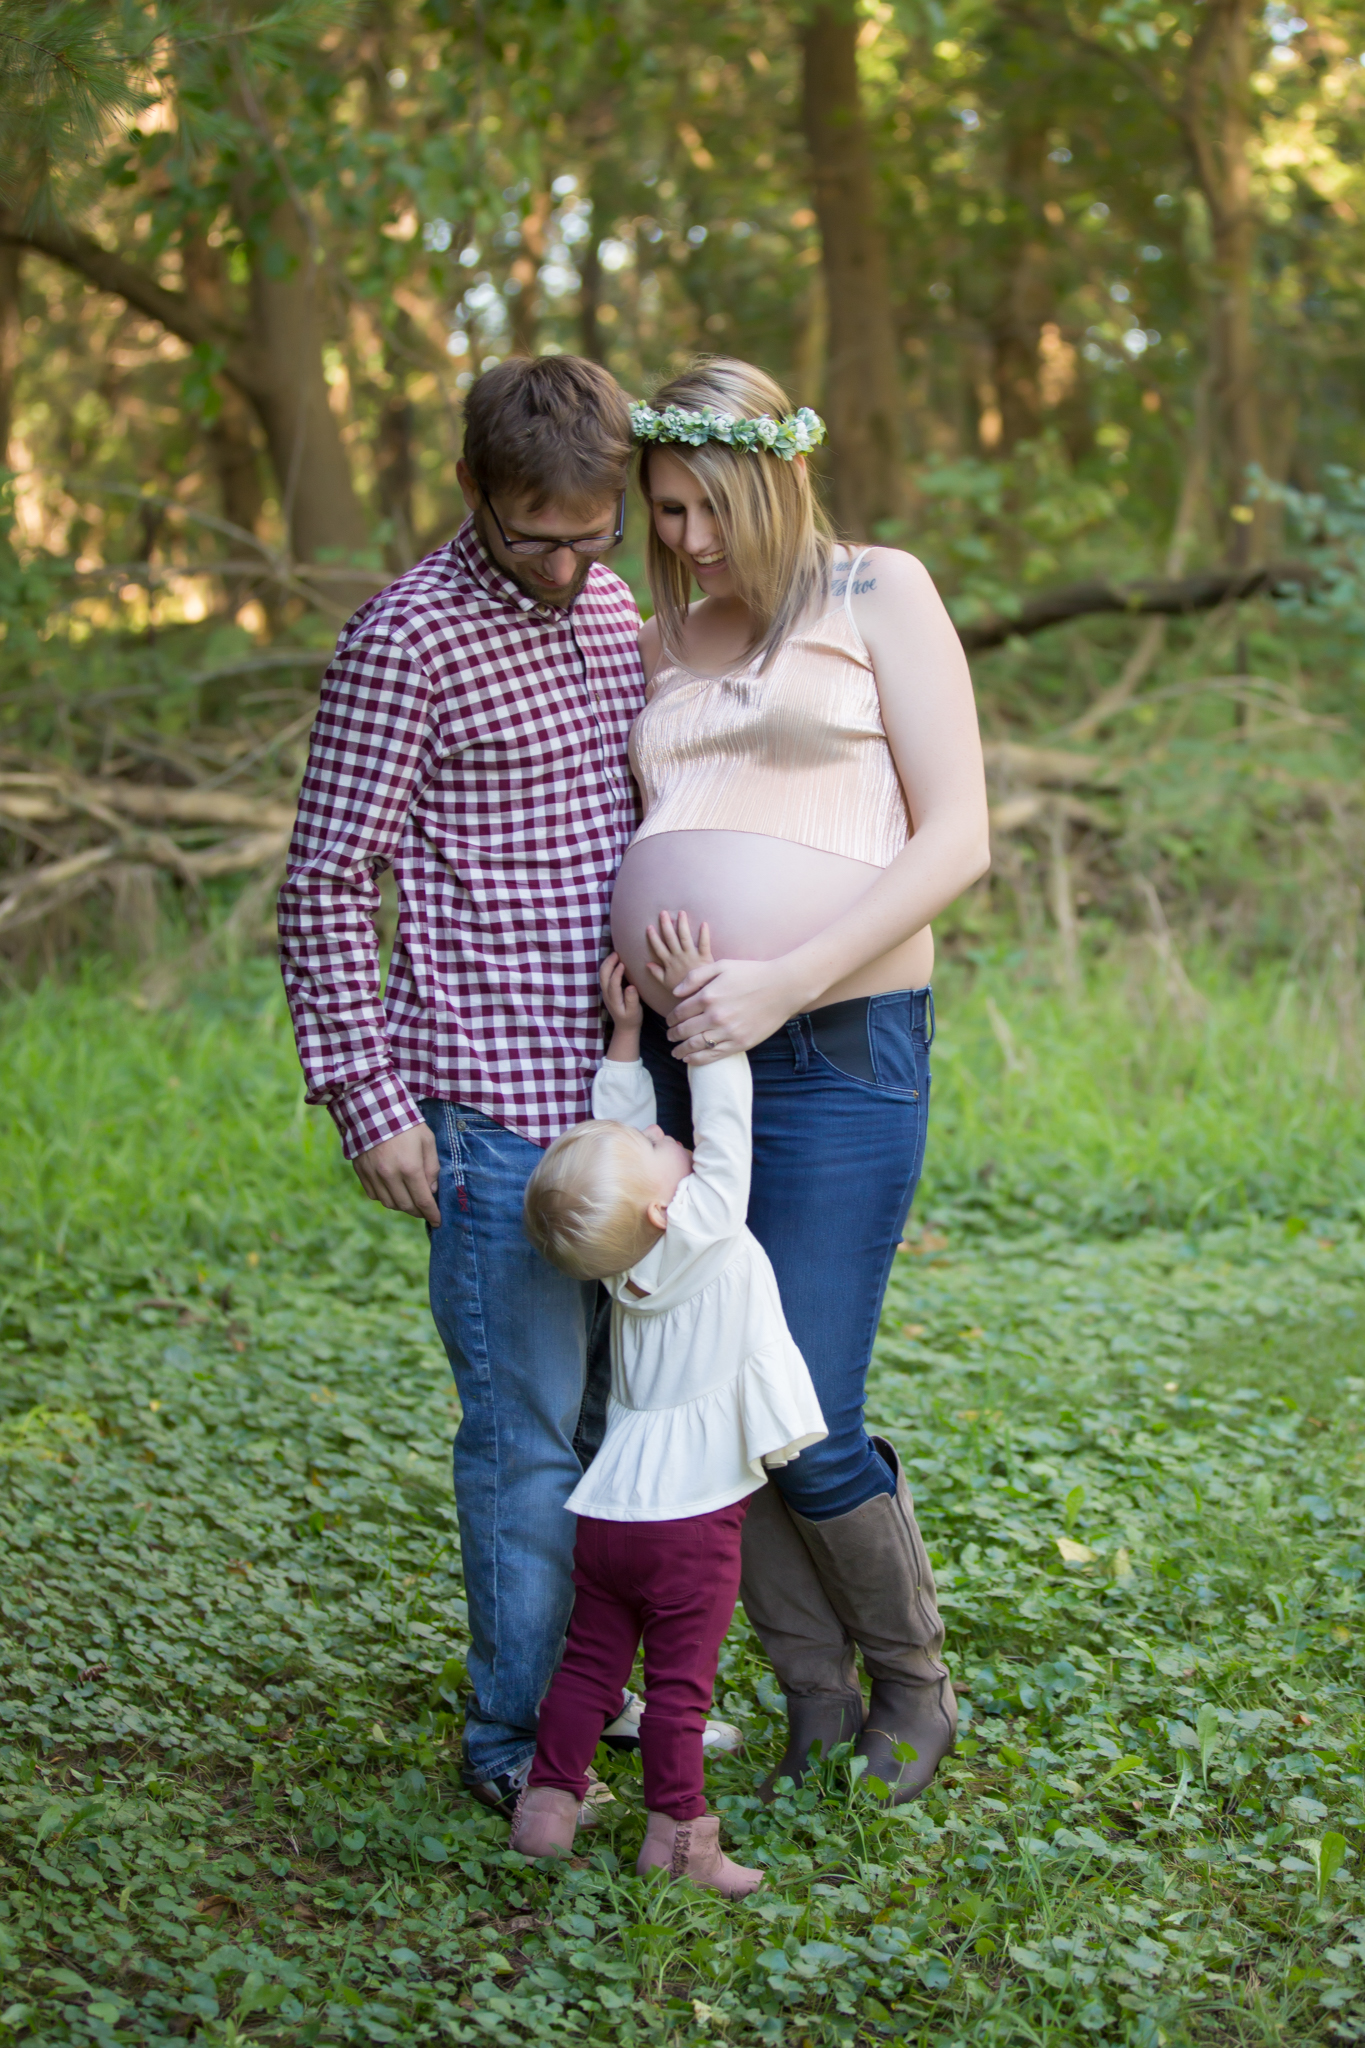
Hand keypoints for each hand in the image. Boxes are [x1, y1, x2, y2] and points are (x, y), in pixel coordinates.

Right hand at [353, 1123, 440, 1224]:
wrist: (372, 1109)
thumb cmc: (406, 1124)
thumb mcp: (427, 1141)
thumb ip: (432, 1168)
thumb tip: (432, 1190)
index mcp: (409, 1168)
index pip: (423, 1201)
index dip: (432, 1214)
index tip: (438, 1221)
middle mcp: (390, 1175)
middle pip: (406, 1206)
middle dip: (418, 1212)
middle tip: (425, 1209)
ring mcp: (373, 1175)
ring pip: (389, 1204)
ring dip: (402, 1206)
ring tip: (410, 1199)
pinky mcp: (361, 1172)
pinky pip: (374, 1195)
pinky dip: (385, 1198)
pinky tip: (393, 1190)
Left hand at [600, 951, 642, 1059]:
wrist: (624, 1027)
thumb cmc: (631, 1019)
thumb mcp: (634, 1011)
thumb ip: (632, 1000)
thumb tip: (630, 987)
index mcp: (614, 1000)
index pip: (612, 984)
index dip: (616, 973)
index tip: (623, 963)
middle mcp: (607, 994)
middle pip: (603, 976)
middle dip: (608, 963)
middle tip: (617, 953)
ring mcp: (605, 992)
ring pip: (602, 975)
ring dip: (607, 963)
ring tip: (616, 954)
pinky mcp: (607, 990)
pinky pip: (605, 976)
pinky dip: (608, 966)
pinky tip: (615, 961)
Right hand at [645, 909, 715, 997]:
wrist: (699, 995)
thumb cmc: (683, 989)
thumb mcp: (666, 983)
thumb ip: (657, 973)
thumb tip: (647, 964)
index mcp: (670, 962)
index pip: (659, 948)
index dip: (653, 937)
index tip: (649, 926)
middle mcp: (679, 957)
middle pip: (670, 938)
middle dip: (666, 925)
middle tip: (663, 913)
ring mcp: (692, 956)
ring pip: (685, 937)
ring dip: (682, 924)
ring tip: (681, 913)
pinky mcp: (705, 957)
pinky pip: (704, 944)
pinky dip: (704, 934)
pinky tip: (704, 923)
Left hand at [666, 954, 809, 1062]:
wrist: (784, 988)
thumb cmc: (753, 973)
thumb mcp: (722, 966)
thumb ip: (695, 976)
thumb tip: (675, 992)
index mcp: (708, 996)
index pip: (680, 1012)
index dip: (671, 1018)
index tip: (669, 1021)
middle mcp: (715, 1016)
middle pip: (684, 1030)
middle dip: (673, 1035)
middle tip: (670, 1036)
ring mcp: (728, 1032)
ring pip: (696, 1045)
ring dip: (681, 1050)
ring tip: (676, 1052)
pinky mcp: (740, 1043)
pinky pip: (713, 1056)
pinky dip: (697, 1059)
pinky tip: (689, 1059)